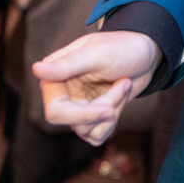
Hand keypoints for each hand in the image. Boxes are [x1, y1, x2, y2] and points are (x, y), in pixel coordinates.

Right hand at [32, 31, 161, 144]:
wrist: (146, 54)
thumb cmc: (122, 47)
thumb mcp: (98, 53)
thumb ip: (68, 64)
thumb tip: (36, 69)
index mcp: (56, 78)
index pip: (56, 112)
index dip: (83, 115)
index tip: (109, 110)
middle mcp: (63, 95)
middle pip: (74, 124)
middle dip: (103, 111)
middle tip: (124, 85)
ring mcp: (77, 107)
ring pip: (88, 130)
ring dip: (113, 109)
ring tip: (124, 83)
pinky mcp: (92, 117)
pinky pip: (97, 135)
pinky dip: (114, 119)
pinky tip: (121, 96)